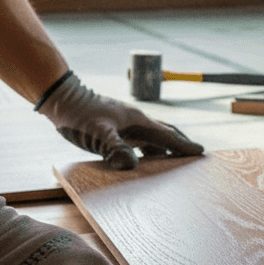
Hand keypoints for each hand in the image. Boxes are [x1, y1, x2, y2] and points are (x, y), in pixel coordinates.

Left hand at [36, 71, 203, 168]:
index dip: (184, 145)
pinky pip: (140, 139)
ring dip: (165, 148)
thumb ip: (115, 148)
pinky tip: (144, 157)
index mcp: (139, 121)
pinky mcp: (118, 126)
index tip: (201, 152)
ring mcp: (128, 123)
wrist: (62, 99)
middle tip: (194, 154)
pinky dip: (148, 149)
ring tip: (174, 161)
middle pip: (166, 133)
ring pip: (154, 137)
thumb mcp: (97, 133)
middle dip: (181, 144)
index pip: (168, 135)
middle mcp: (137, 121)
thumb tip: (133, 165)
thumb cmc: (79, 115)